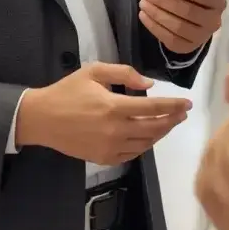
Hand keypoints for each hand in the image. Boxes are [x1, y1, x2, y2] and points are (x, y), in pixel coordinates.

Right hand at [14, 62, 192, 163]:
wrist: (42, 119)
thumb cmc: (67, 91)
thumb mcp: (94, 71)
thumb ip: (124, 73)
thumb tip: (149, 84)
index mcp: (114, 107)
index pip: (153, 108)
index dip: (173, 105)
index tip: (187, 103)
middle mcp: (116, 130)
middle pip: (154, 128)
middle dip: (172, 120)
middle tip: (182, 113)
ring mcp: (110, 147)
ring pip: (146, 143)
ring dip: (160, 133)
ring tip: (169, 123)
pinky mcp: (104, 158)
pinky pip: (132, 154)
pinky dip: (144, 145)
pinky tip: (148, 136)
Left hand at [138, 0, 225, 54]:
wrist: (195, 19)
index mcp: (218, 1)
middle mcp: (214, 21)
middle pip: (188, 11)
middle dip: (164, 1)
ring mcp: (201, 37)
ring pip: (178, 26)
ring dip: (156, 14)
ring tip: (143, 3)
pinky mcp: (188, 47)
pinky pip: (169, 39)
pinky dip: (154, 26)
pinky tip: (144, 15)